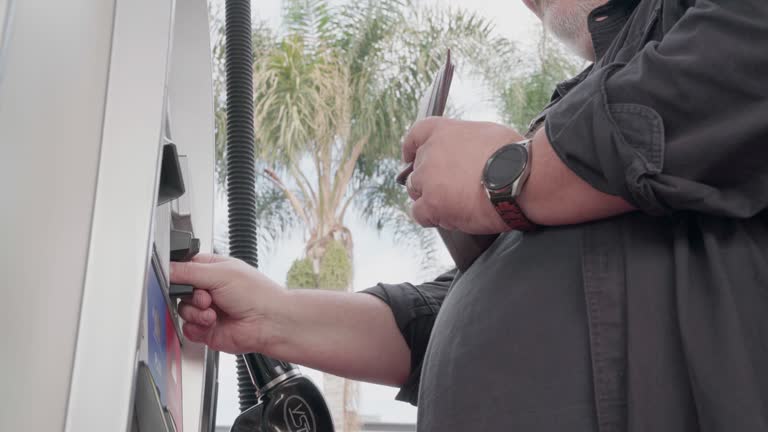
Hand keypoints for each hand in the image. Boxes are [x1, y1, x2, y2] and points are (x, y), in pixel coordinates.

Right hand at [170, 254, 286, 353]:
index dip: (178, 274)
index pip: (184, 268)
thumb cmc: (257, 294)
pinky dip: (197, 327)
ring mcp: (208, 310)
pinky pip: (188, 329)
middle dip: (189, 295)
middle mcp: (210, 289)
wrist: (269, 323)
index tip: (176, 278)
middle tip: (205, 297)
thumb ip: (189, 270)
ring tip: (213, 312)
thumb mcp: (220, 273)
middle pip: (180, 290)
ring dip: (195, 312)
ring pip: (182, 310)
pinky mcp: (206, 330)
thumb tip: (167, 267)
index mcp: (214, 269)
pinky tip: (212, 323)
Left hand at [402, 117, 524, 233]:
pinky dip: (432, 218)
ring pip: (416, 192)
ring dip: (430, 199)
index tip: (409, 156)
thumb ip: (466, 144)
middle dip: (429, 181)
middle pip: (416, 169)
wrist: (519, 178)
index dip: (411, 148)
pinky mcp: (432, 204)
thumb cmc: (514, 156)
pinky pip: (419, 214)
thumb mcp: (487, 135)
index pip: (416, 135)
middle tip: (448, 191)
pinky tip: (449, 218)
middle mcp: (430, 152)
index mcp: (444, 131)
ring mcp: (428, 179)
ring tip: (455, 205)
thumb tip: (468, 154)